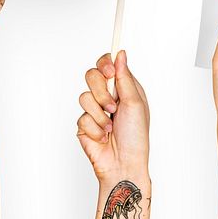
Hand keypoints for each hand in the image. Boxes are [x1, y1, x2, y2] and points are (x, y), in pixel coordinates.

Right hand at [76, 51, 149, 182]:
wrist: (123, 164)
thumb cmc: (135, 137)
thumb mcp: (135, 103)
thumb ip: (125, 77)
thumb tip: (120, 54)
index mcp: (122, 89)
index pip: (107, 65)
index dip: (105, 64)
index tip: (109, 72)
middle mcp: (107, 96)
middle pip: (91, 75)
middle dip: (101, 92)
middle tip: (112, 106)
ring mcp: (94, 110)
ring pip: (84, 97)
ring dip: (100, 115)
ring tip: (110, 127)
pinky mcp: (84, 124)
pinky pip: (82, 117)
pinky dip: (96, 128)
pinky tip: (103, 137)